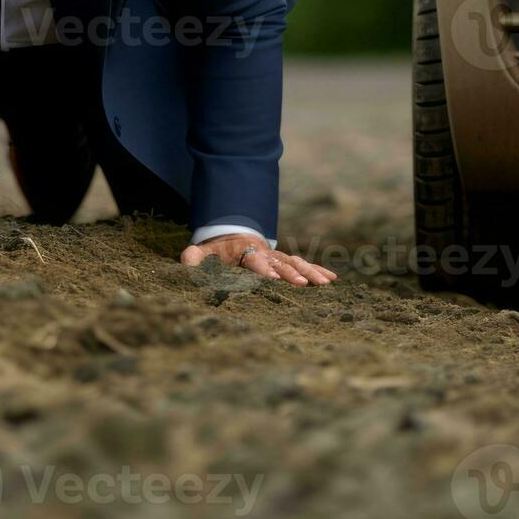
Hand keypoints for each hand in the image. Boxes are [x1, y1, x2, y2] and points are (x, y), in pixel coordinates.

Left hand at [181, 233, 337, 285]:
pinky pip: (302, 264)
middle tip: (305, 285)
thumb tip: (186, 261)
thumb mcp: (203, 251)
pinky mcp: (284, 261)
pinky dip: (317, 269)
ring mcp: (277, 256)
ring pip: (296, 262)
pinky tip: (332, 278)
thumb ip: (195, 257)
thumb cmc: (217, 250)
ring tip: (325, 283)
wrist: (232, 234)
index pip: (255, 261)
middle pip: (280, 263)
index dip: (263, 269)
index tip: (273, 279)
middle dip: (292, 273)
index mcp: (245, 252)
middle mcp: (264, 253)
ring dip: (310, 272)